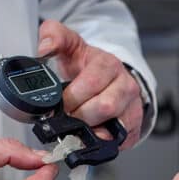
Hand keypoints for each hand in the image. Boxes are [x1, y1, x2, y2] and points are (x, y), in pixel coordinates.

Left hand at [37, 19, 143, 147]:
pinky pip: (118, 142)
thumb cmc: (88, 66)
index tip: (60, 102)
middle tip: (66, 116)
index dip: (71, 97)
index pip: (91, 83)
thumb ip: (54, 36)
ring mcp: (133, 108)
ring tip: (76, 126)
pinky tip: (89, 135)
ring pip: (113, 128)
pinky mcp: (134, 127)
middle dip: (79, 116)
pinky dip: (100, 143)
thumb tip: (44, 48)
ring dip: (89, 131)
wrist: (111, 79)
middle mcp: (126, 86)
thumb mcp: (71, 45)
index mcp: (109, 64)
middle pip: (104, 107)